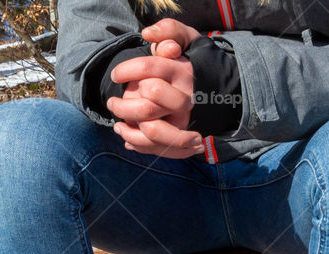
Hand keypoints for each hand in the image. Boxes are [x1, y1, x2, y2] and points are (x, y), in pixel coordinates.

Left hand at [107, 20, 203, 157]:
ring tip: (117, 124)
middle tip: (111, 103)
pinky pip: (158, 148)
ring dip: (128, 130)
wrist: (217, 90)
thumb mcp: (187, 39)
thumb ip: (170, 30)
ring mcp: (184, 122)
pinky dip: (138, 144)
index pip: (149, 69)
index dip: (127, 70)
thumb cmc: (192, 61)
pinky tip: (126, 136)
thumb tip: (149, 34)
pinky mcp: (182, 139)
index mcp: (182, 72)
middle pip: (147, 107)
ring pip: (151, 132)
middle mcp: (184, 99)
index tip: (115, 75)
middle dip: (123, 106)